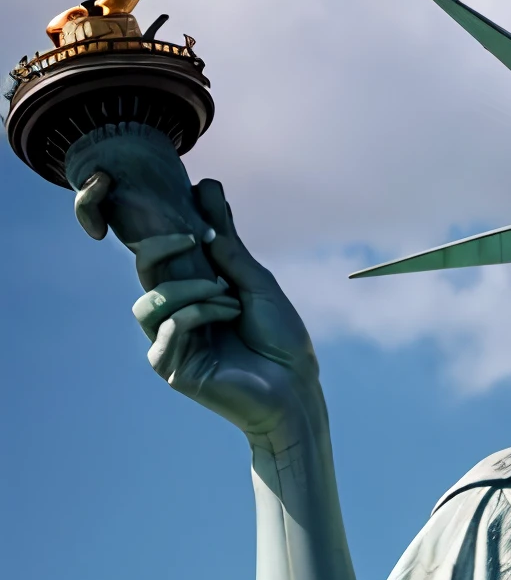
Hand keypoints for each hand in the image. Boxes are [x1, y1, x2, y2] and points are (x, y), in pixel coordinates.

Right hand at [129, 180, 320, 442]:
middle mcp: (178, 314)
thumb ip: (228, 242)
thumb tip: (206, 188)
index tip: (195, 210)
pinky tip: (228, 316)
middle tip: (195, 238)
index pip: (165, 254)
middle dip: (164, 247)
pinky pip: (166, 327)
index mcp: (195, 292)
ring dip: (189, 289)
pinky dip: (197, 313)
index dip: (170, 228)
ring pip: (149, 301)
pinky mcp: (173, 368)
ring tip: (229, 296)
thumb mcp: (257, 282)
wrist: (297, 391)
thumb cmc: (283, 342)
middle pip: (145, 270)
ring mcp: (173, 342)